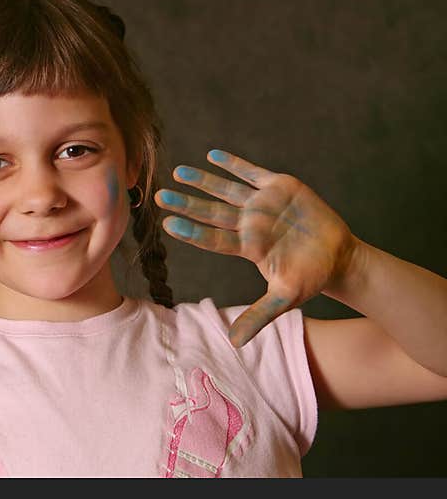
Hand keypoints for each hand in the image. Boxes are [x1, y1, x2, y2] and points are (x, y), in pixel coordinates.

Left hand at [154, 149, 357, 347]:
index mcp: (247, 246)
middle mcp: (248, 223)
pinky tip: (213, 156)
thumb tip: (234, 343)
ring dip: (203, 180)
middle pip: (212, 212)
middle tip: (159, 196)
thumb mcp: (285, 298)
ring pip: (226, 189)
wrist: (339, 257)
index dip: (192, 231)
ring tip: (178, 172)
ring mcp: (262, 204)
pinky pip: (252, 173)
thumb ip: (258, 316)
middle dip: (186, 203)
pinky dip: (234, 164)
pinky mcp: (280, 187)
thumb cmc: (310, 278)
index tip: (169, 224)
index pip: (213, 238)